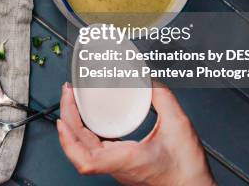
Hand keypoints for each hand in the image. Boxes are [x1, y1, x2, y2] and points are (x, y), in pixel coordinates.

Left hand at [57, 83, 214, 185]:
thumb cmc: (187, 169)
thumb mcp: (179, 125)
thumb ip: (163, 98)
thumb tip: (149, 80)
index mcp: (127, 159)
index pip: (87, 160)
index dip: (68, 141)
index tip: (61, 121)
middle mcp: (117, 165)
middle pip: (79, 148)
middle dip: (67, 119)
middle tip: (68, 93)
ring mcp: (117, 166)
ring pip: (84, 148)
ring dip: (74, 125)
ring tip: (73, 101)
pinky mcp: (121, 163)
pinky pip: (94, 148)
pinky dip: (85, 131)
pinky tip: (88, 117)